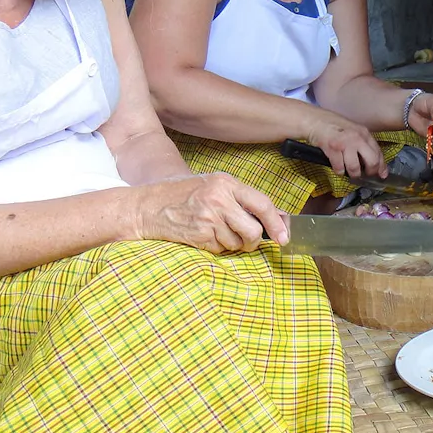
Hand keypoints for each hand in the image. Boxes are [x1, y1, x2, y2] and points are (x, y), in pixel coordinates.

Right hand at [134, 172, 287, 253]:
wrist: (147, 206)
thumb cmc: (183, 195)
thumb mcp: (214, 186)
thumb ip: (243, 199)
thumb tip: (278, 217)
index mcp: (225, 183)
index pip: (262, 204)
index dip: (277, 223)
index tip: (285, 237)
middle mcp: (218, 199)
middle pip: (253, 231)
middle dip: (253, 241)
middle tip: (246, 240)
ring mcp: (207, 218)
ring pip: (237, 243)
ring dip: (231, 244)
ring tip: (215, 231)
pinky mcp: (198, 235)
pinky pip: (220, 250)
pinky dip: (216, 248)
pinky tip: (204, 236)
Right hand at [308, 115, 386, 178]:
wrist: (315, 121)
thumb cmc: (333, 126)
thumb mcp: (352, 131)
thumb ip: (363, 143)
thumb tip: (372, 161)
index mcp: (364, 133)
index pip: (378, 152)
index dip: (382, 166)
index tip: (382, 175)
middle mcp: (357, 138)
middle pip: (372, 161)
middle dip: (369, 172)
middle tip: (363, 174)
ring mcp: (345, 143)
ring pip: (355, 168)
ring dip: (352, 174)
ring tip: (348, 172)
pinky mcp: (333, 149)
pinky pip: (340, 168)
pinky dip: (339, 171)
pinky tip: (337, 167)